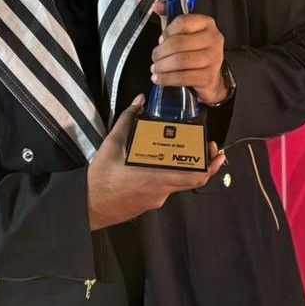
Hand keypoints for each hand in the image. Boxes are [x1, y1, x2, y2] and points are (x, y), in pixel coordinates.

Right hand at [87, 96, 223, 229]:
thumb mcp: (113, 143)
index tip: (216, 152)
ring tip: (181, 147)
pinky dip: (168, 173)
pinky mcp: (150, 202)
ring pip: (177, 181)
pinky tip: (161, 160)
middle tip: (204, 144)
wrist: (88, 205)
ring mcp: (156, 199)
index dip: (210, 166)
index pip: (193, 177)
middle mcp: (161, 190)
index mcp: (156, 176)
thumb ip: (128, 119)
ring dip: (182, 165)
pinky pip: (165, 186)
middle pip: (190, 178)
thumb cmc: (101, 176)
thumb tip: (141, 100)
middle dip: (201, 161)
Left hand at [150, 3, 226, 104]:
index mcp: (207, 23)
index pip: (182, 22)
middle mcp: (213, 38)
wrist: (211, 75)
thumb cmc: (195, 50)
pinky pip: (183, 77)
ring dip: (162, 67)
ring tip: (155, 69)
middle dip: (160, 52)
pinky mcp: (209, 76)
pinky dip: (167, 79)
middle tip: (154, 57)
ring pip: (180, 61)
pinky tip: (159, 79)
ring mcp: (213, 58)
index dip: (166, 32)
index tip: (160, 40)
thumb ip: (170, 16)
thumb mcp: (184, 31)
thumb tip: (156, 6)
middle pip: (178, 43)